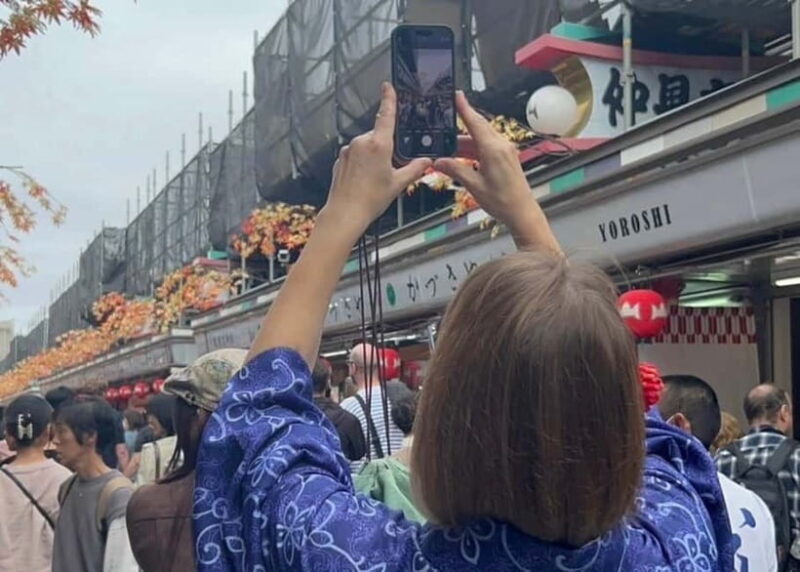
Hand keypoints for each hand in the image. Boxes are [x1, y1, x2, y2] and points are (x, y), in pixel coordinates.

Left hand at [322, 82, 430, 232]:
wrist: (345, 213)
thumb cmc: (369, 199)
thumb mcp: (398, 183)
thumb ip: (414, 169)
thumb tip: (426, 161)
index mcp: (378, 144)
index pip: (386, 114)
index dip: (389, 98)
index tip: (388, 86)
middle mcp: (361, 142)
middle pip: (378, 136)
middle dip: (385, 148)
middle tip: (388, 169)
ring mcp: (349, 150)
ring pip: (366, 146)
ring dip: (373, 157)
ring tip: (374, 179)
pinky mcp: (340, 158)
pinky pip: (355, 155)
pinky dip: (361, 163)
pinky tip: (364, 180)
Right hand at [433, 92, 560, 253]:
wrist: (522, 213)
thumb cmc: (502, 201)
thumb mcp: (474, 186)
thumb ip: (455, 170)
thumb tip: (439, 162)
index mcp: (493, 149)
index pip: (475, 122)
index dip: (464, 108)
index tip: (456, 95)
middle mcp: (501, 146)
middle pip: (478, 128)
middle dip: (460, 126)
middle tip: (444, 123)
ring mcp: (505, 151)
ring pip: (481, 139)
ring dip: (465, 143)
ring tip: (447, 149)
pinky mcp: (507, 158)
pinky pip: (487, 147)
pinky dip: (474, 150)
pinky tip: (462, 157)